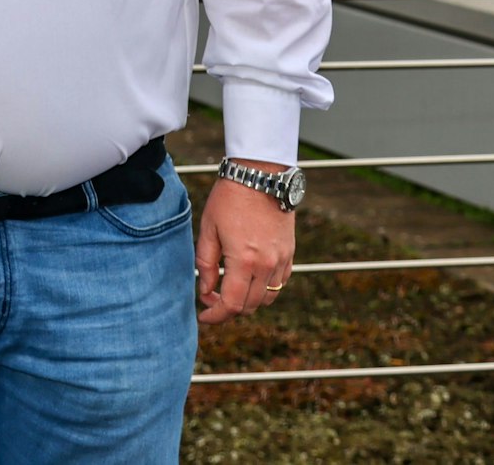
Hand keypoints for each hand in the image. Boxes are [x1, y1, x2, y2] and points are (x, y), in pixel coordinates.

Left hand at [195, 164, 294, 325]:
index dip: (216, 316)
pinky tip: (248, 279)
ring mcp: (282, 260)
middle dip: (228, 309)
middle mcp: (267, 265)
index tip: (203, 317)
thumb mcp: (208, 229)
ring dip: (247, 301)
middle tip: (210, 299)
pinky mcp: (290, 253)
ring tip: (228, 290)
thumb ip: (205, 264)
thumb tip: (205, 290)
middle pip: (250, 306)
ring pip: (267, 298)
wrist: (260, 176)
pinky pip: (279, 283)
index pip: (232, 305)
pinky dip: (264, 289)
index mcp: (244, 261)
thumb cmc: (229, 199)